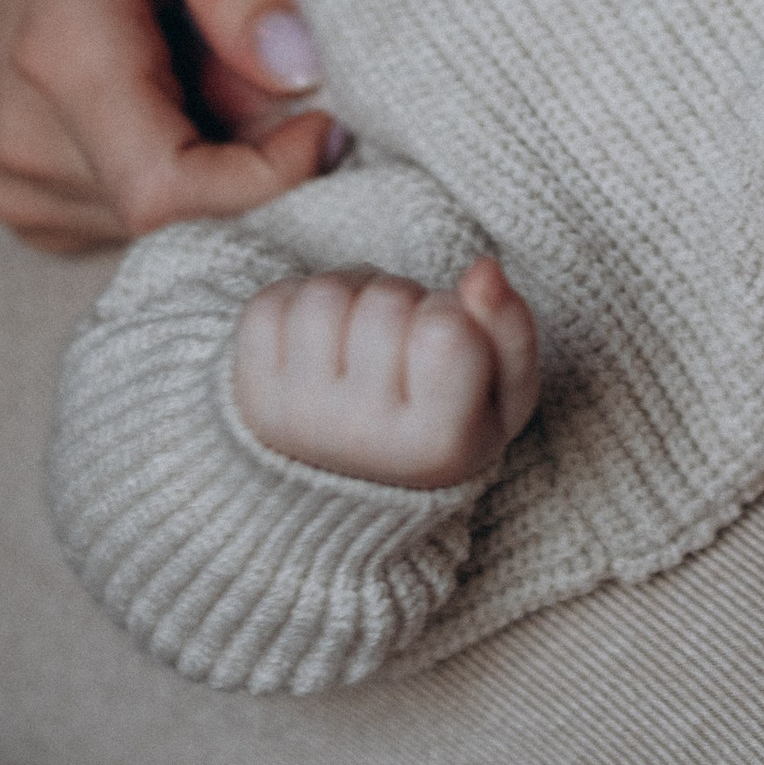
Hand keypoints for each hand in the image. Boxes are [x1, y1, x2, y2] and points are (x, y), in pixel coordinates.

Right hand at [0, 0, 338, 250]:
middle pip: (184, 211)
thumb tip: (297, 68)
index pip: (172, 190)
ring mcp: (19, 189)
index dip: (270, 177)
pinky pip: (138, 222)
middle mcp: (23, 145)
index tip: (324, 119)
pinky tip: (166, 100)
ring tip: (201, 66)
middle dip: (252, 154)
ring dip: (217, 159)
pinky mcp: (31, 213)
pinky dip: (179, 170)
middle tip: (257, 64)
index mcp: (59, 55)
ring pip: (171, 223)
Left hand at [230, 256, 539, 488]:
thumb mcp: (502, 397)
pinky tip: (319, 346)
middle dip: (401, 304)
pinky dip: (298, 306)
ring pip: (326, 295)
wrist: (350, 494)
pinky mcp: (252, 393)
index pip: (445, 332)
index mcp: (436, 445)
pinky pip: (271, 303)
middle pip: (384, 304)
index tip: (448, 352)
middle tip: (403, 348)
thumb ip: (511, 330)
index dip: (452, 317)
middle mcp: (360, 437)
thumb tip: (482, 270)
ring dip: (350, 298)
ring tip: (361, 340)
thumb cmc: (440, 427)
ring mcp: (297, 416)